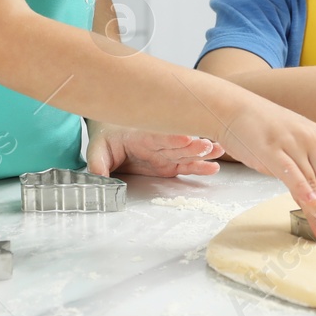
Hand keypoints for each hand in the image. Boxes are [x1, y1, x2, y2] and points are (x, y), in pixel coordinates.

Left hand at [85, 121, 222, 177]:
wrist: (112, 136)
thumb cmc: (106, 141)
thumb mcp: (96, 151)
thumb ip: (98, 165)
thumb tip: (98, 178)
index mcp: (140, 137)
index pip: (158, 136)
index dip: (172, 137)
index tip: (186, 137)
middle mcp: (157, 145)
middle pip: (177, 144)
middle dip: (192, 145)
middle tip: (208, 145)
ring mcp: (165, 154)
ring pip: (186, 153)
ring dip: (202, 153)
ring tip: (219, 151)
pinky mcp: (169, 164)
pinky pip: (186, 166)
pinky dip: (200, 166)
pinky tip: (213, 167)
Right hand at [213, 92, 315, 242]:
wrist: (234, 108)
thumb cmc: (262, 127)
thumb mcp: (293, 143)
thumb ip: (306, 164)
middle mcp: (311, 140)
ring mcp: (292, 144)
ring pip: (313, 182)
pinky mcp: (272, 150)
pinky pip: (292, 175)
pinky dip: (303, 192)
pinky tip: (311, 207)